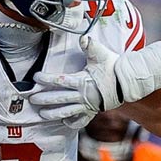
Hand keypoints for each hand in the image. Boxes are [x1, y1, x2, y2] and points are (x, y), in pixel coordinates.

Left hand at [31, 37, 160, 122]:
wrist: (128, 82)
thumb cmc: (114, 67)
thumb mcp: (102, 54)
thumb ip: (90, 46)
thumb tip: (84, 38)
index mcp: (82, 81)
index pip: (60, 80)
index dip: (47, 79)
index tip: (36, 77)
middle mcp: (83, 95)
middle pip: (59, 98)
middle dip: (44, 99)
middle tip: (32, 99)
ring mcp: (87, 105)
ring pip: (67, 112)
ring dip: (53, 113)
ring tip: (42, 115)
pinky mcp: (93, 111)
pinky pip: (81, 120)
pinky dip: (71, 122)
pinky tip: (64, 123)